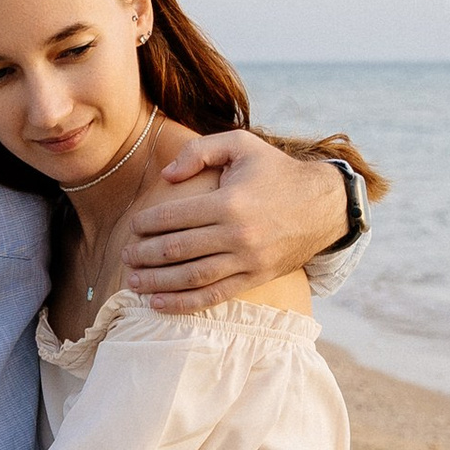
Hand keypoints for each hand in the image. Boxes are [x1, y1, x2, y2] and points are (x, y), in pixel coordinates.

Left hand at [124, 131, 343, 309]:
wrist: (323, 205)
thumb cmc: (276, 171)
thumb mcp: (242, 145)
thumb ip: (200, 151)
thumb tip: (167, 175)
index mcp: (230, 201)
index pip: (175, 216)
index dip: (147, 223)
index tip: (133, 226)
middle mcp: (237, 235)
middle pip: (177, 249)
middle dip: (145, 254)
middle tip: (125, 255)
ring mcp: (247, 261)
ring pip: (192, 277)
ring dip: (157, 282)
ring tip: (133, 282)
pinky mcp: (255, 278)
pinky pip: (214, 296)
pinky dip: (184, 303)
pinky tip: (159, 304)